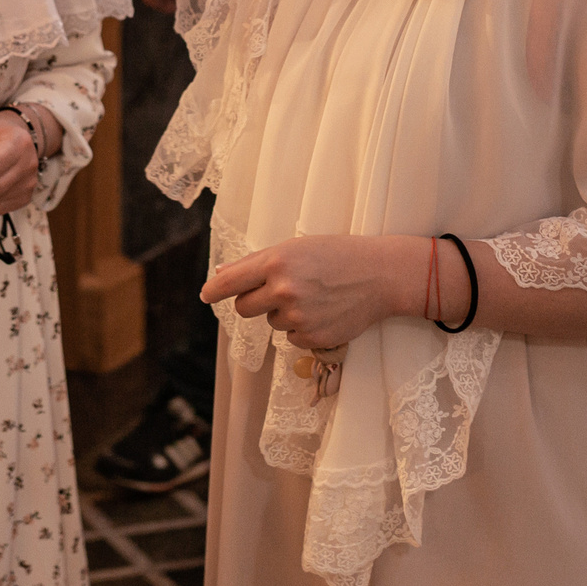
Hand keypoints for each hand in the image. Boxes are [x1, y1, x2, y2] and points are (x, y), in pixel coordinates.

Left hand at [200, 234, 422, 352]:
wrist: (380, 275)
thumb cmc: (337, 254)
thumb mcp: (297, 247)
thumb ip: (257, 262)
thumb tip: (220, 275)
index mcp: (276, 262)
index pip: (230, 283)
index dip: (213, 291)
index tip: (205, 295)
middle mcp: (283, 290)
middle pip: (243, 309)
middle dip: (253, 302)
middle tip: (277, 291)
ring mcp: (297, 317)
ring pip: (270, 323)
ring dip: (283, 313)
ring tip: (313, 296)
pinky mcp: (311, 337)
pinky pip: (290, 338)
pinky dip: (301, 328)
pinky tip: (322, 312)